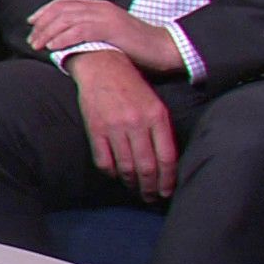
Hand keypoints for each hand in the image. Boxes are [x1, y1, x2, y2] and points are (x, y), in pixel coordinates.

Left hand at [28, 0, 183, 72]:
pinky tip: (54, 47)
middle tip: (31, 39)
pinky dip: (64, 38)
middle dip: (43, 24)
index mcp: (99, 6)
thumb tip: (69, 41)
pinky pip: (80, 30)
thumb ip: (91, 32)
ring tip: (37, 45)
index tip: (32, 22)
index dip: (46, 10)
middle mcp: (99, 7)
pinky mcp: (110, 28)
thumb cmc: (136, 46)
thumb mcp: (110, 34)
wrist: (163, 48)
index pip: (65, 2)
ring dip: (48, 32)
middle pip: (62, 9)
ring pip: (67, 19)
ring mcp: (105, 16)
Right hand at [66, 50, 178, 201]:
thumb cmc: (132, 87)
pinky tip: (117, 175)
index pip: (166, 158)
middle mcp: (137, 122)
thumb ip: (162, 130)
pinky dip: (112, 172)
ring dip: (132, 183)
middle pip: (147, 167)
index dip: (168, 180)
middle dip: (150, 187)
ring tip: (135, 189)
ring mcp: (114, 127)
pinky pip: (104, 161)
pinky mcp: (95, 129)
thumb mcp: (155, 104)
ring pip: (126, 167)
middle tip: (151, 197)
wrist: (102, 66)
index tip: (167, 192)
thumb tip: (167, 163)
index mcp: (156, 116)